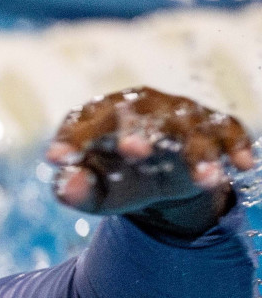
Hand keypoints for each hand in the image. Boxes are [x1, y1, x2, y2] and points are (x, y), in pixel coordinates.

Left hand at [46, 86, 254, 237]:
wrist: (154, 181)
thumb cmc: (114, 179)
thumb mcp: (92, 191)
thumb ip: (74, 189)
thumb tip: (66, 183)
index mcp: (101, 115)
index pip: (83, 121)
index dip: (71, 138)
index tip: (56, 159)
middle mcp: (141, 106)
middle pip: (137, 113)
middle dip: (137, 131)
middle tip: (133, 151)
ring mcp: (179, 113)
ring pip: (190, 128)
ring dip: (199, 153)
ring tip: (204, 180)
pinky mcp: (212, 126)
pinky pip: (228, 131)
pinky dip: (235, 146)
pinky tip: (242, 166)